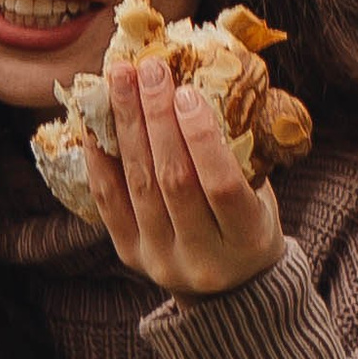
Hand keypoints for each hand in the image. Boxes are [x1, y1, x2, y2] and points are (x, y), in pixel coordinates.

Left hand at [79, 51, 286, 298]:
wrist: (231, 289)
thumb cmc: (251, 224)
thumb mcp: (262, 194)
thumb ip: (240, 151)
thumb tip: (209, 79)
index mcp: (248, 240)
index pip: (222, 186)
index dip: (202, 138)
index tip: (187, 91)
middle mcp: (203, 257)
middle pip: (173, 181)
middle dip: (158, 118)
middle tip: (150, 70)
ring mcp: (161, 260)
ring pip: (138, 185)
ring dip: (127, 127)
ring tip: (121, 81)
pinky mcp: (130, 255)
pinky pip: (109, 202)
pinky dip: (99, 158)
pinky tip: (95, 122)